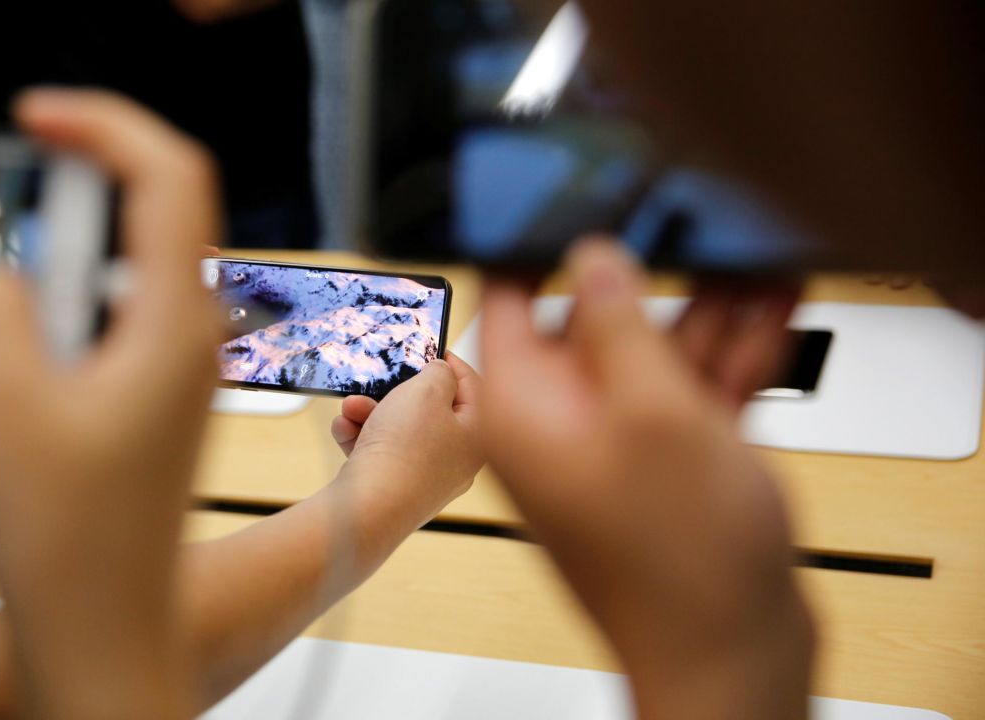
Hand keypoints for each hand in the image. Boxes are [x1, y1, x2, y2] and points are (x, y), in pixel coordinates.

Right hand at [0, 89, 221, 718]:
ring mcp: (175, 373)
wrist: (100, 636)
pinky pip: (95, 337)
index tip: (42, 117)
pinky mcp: (148, 402)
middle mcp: (191, 341)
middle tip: (8, 257)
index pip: (173, 177)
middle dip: (65, 216)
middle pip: (148, 219)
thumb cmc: (68, 546)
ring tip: (0, 371)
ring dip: (44, 294)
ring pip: (109, 284)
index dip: (108, 125)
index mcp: (177, 327)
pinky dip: (43, 343)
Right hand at [330, 354, 483, 526]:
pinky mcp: (395, 489)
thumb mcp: (425, 392)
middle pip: (429, 411)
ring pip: (399, 432)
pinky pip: (381, 453)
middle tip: (381, 382)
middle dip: (395, 393)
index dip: (452, 364)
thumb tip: (441, 373)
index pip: (474, 389)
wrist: (368, 510)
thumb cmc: (403, 452)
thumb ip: (438, 373)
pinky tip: (344, 431)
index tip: (432, 351)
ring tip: (351, 409)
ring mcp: (425, 478)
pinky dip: (361, 438)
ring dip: (371, 413)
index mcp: (478, 437)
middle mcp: (456, 461)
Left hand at [481, 239, 813, 719]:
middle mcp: (558, 424)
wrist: (734, 655)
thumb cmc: (680, 562)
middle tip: (686, 224)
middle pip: (589, 323)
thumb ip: (618, 324)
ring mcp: (613, 445)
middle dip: (645, 276)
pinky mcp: (662, 465)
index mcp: (522, 410)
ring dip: (702, 308)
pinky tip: (767, 306)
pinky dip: (724, 353)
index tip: (575, 198)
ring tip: (746, 256)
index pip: (508, 304)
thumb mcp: (653, 411)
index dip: (537, 246)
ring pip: (648, 353)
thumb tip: (591, 258)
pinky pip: (684, 390)